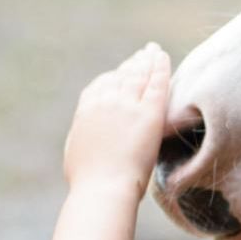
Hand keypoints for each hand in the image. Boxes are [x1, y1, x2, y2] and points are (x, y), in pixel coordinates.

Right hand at [63, 43, 171, 195]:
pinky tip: (164, 57)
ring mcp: (128, 106)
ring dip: (147, 60)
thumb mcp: (75, 152)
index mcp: (86, 110)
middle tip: (142, 54)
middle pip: (122, 76)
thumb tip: (85, 136)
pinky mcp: (149, 113)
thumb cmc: (88, 181)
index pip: (101, 85)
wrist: (103, 188)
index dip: (113, 76)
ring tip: (154, 51)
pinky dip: (160, 67)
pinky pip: (157, 83)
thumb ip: (82, 135)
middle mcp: (106, 102)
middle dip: (133, 63)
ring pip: (139, 74)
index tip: (121, 72)